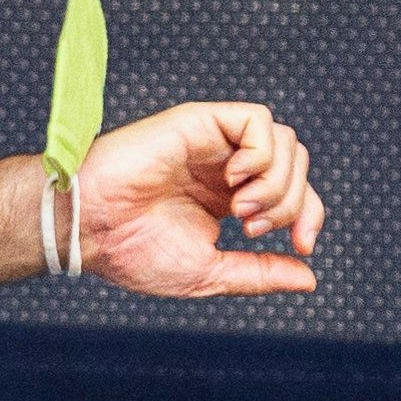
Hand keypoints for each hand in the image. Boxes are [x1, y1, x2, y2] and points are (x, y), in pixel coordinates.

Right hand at [71, 102, 324, 296]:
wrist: (90, 229)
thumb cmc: (133, 252)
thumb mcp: (211, 273)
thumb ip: (260, 273)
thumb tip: (309, 279)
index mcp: (231, 198)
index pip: (295, 194)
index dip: (310, 216)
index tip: (302, 247)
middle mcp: (227, 166)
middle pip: (297, 166)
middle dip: (291, 203)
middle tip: (252, 229)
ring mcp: (216, 142)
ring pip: (286, 141)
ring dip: (276, 183)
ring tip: (240, 209)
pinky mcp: (201, 121)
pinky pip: (258, 121)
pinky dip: (262, 154)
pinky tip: (235, 180)